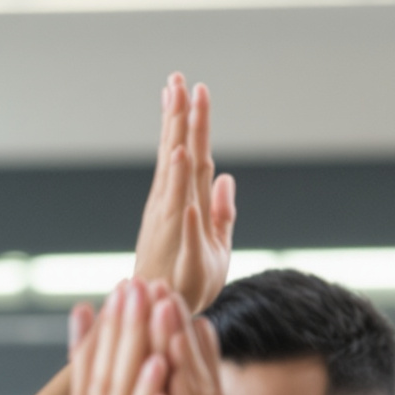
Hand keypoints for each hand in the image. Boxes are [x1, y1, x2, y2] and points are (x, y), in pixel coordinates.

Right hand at [133, 75, 236, 310]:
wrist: (167, 315)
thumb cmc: (188, 282)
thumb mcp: (216, 243)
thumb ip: (221, 209)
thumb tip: (226, 176)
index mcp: (182, 202)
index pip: (187, 154)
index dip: (188, 121)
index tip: (189, 87)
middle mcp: (172, 205)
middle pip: (178, 152)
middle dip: (179, 115)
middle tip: (178, 78)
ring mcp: (171, 222)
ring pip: (177, 172)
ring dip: (179, 136)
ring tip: (180, 104)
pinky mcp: (175, 242)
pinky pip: (181, 207)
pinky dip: (181, 182)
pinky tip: (183, 155)